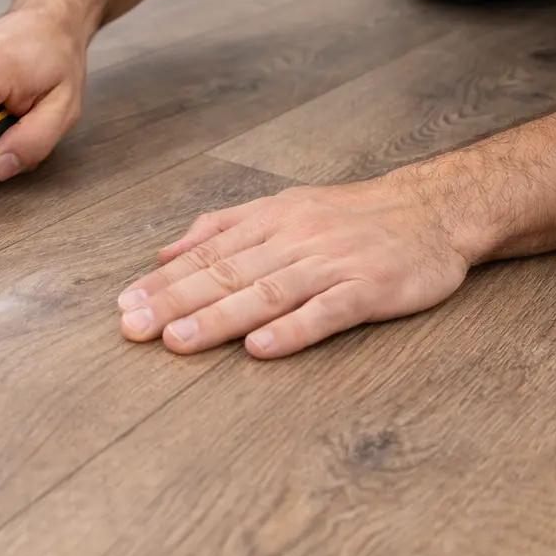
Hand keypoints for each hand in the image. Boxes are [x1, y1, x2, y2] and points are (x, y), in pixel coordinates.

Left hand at [117, 177, 473, 358]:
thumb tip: (165, 252)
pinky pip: (326, 310)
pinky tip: (260, 348)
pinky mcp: (368, 288)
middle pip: (228, 272)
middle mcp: (295, 238)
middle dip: (175, 301)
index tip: (125, 305)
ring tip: (178, 340)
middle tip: (133, 327)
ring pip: (268, 291)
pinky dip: (292, 330)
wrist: (430, 210)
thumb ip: (223, 227)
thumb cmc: (349, 215)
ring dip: (220, 318)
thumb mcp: (283, 207)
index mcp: (272, 220)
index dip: (164, 281)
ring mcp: (332, 263)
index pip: (207, 253)